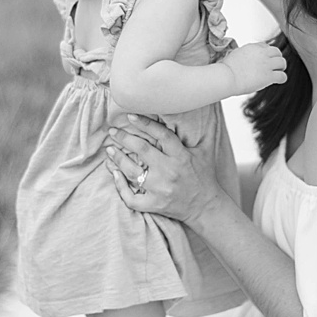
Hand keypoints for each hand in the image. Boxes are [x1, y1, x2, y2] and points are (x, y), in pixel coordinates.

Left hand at [105, 115, 225, 226]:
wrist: (206, 206)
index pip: (161, 135)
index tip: (130, 116)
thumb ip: (201, 133)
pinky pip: (130, 197)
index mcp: (181, 156)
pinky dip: (120, 186)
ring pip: (132, 171)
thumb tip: (196, 110)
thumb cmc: (204, 177)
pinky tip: (115, 174)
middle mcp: (169, 171)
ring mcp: (160, 189)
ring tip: (110, 150)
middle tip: (113, 131)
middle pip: (142, 150)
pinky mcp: (154, 204)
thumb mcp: (205, 152)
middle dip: (124, 138)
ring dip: (117, 159)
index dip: (145, 124)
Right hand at [222, 42, 288, 95]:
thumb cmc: (225, 69)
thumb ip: (242, 54)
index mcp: (252, 47)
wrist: (226, 77)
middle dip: (276, 57)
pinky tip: (279, 80)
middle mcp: (261, 54)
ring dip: (281, 67)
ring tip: (279, 71)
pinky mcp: (268, 76)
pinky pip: (282, 76)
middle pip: (276, 51)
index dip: (266, 52)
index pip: (265, 46)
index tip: (265, 58)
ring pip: (282, 62)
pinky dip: (282, 78)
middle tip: (275, 64)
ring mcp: (266, 64)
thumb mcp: (234, 54)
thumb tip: (242, 58)